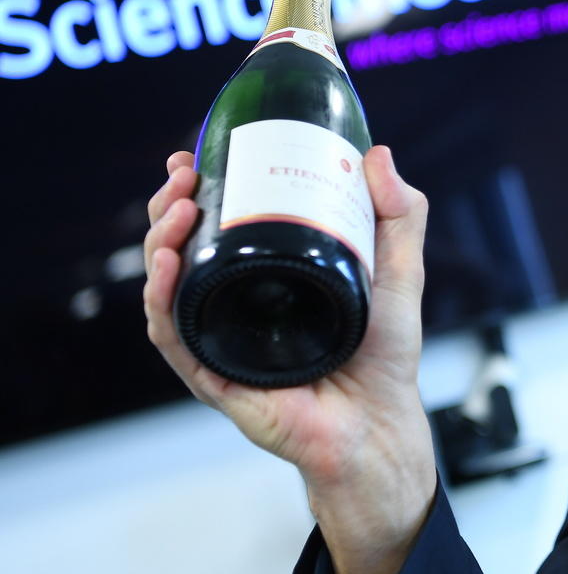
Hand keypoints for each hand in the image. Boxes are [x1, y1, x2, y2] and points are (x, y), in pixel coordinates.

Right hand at [143, 145, 436, 573]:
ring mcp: (222, 339)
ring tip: (176, 211)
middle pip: (181, 249)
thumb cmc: (386, 354)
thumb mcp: (399, 270)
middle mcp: (237, 304)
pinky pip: (175, 337)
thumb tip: (378, 153)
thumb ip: (401, 214)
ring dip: (159, 243)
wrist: (381, 422)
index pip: (218, 226)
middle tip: (182, 177)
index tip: (194, 156)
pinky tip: (165, 268)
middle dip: (169, 206)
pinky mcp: (215, 376)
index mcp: (268, 276)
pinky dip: (161, 301)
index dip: (197, 190)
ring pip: (167, 288)